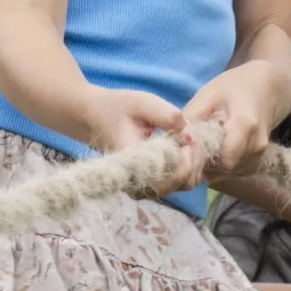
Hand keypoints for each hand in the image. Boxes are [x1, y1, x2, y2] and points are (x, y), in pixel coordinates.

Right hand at [81, 87, 205, 193]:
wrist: (94, 118)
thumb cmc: (117, 108)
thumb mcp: (142, 102)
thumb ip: (168, 116)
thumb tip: (191, 136)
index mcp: (134, 164)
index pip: (173, 172)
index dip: (188, 153)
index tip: (187, 131)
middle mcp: (140, 183)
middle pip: (184, 181)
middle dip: (195, 156)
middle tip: (191, 132)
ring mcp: (146, 188)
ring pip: (186, 184)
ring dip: (195, 161)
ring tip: (187, 137)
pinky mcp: (152, 185)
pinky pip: (182, 182)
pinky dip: (190, 165)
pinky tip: (184, 145)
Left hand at [184, 61, 285, 179]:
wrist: (266, 90)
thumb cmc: (234, 88)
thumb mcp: (209, 94)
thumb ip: (191, 117)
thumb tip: (174, 141)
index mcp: (246, 125)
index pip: (223, 157)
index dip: (201, 157)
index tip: (187, 146)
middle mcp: (256, 146)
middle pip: (223, 168)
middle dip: (204, 162)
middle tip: (193, 144)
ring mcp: (258, 157)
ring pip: (226, 173)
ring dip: (210, 165)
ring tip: (206, 143)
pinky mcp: (255, 165)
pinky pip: (231, 173)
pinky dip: (219, 166)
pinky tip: (216, 149)